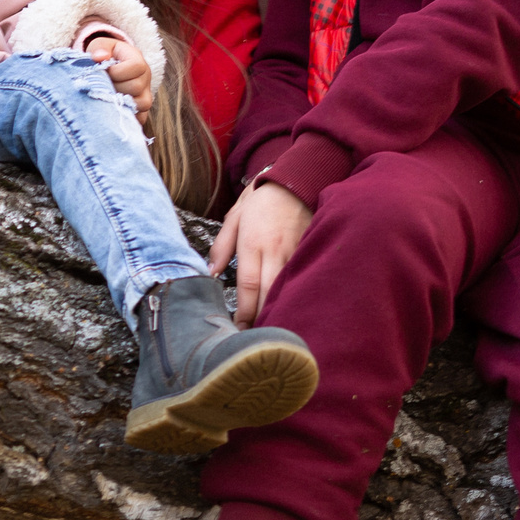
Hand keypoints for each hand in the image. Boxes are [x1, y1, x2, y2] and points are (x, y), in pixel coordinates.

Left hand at [83, 33, 153, 116]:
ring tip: (107, 96)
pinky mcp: (141, 111)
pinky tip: (112, 109)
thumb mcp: (101, 45)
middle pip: (136, 87)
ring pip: (140, 105)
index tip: (105, 71)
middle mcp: (146, 79)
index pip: (137, 66)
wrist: (109, 69)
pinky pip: (139, 119)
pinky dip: (125, 117)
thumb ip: (100, 47)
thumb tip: (99, 57)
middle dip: (115, 87)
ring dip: (119, 102)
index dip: (118, 71)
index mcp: (138, 60)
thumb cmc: (105, 56)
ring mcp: (145, 96)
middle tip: (103, 85)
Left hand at [207, 181, 313, 323]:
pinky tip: (292, 307)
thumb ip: (221, 246)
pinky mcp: (308, 250)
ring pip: (286, 288)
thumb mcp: (234, 217)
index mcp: (252, 244)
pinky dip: (295, 293)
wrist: (294, 180)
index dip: (245, 312)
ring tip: (272, 330)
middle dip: (261, 318)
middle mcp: (273, 251)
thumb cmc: (260, 199)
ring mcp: (294, 252)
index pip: (248, 286)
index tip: (239, 328)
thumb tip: (211, 272)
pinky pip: (301, 277)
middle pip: (268, 293)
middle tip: (254, 338)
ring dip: (279, 309)